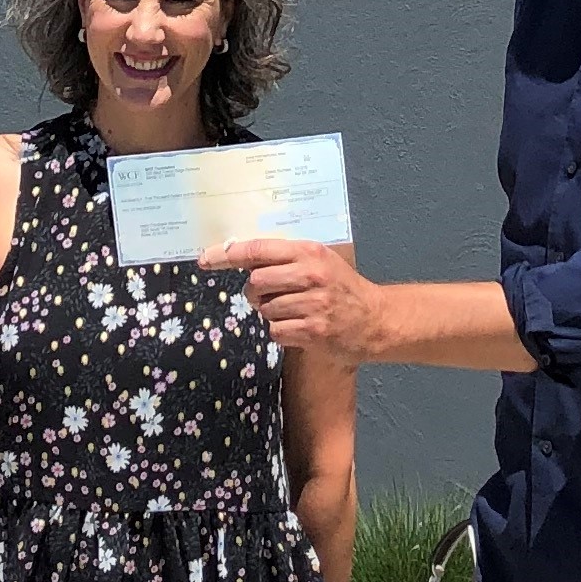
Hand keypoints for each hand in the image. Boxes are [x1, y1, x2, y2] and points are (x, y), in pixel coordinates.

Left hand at [206, 234, 385, 361]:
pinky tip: (300, 328)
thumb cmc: (341, 287)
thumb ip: (285, 259)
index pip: (258, 250)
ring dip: (272, 314)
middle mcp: (310, 275)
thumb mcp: (318, 261)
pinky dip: (282, 332)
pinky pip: (276, 332)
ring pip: (265, 310)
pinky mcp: (313, 331)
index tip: (205, 259)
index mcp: (309, 252)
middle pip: (255, 283)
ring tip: (295, 312)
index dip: (228, 254)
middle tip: (269, 297)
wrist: (375, 319)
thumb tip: (241, 258)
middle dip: (255, 294)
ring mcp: (313, 304)